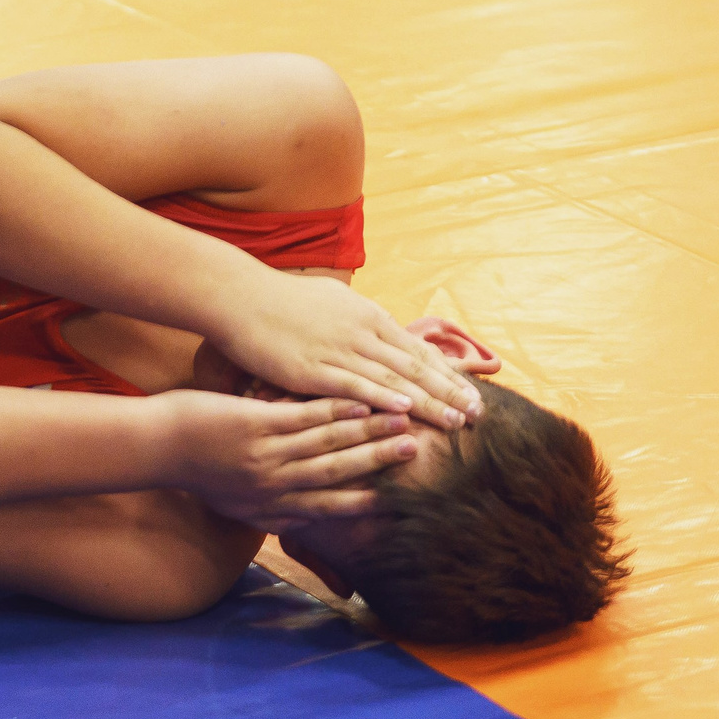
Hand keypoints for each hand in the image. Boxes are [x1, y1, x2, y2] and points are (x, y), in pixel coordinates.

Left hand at [158, 390, 415, 531]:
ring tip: (401, 422)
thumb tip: (302, 527)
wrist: (154, 448)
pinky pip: (301, 417)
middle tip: (417, 453)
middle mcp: (273, 483)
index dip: (363, 503)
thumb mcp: (234, 508)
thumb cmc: (195, 473)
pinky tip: (358, 401)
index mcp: (271, 505)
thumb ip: (270, 518)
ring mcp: (265, 452)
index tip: (398, 502)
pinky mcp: (253, 423)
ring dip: (367, 432)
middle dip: (378, 463)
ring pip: (326, 443)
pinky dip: (332, 410)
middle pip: (336, 473)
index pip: (326, 506)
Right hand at [207, 270, 484, 427]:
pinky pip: (355, 385)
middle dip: (451, 392)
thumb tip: (380, 328)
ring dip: (429, 402)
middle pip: (416, 366)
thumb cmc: (280, 300)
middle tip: (479, 415)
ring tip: (457, 422)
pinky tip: (405, 409)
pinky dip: (383, 397)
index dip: (449, 374)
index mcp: (368, 317)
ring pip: (394, 378)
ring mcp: (339, 350)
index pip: (418, 350)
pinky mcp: (313, 368)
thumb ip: (358, 319)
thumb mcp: (331, 301)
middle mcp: (362, 332)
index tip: (474, 394)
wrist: (239, 296)